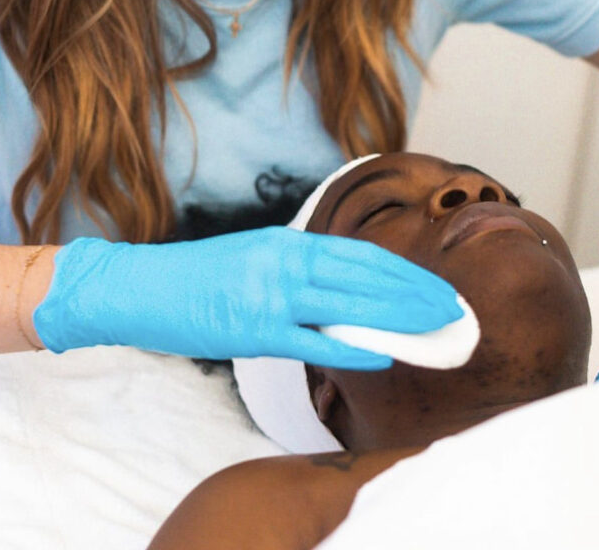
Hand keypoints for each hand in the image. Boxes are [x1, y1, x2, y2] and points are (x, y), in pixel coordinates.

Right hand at [32, 227, 462, 367]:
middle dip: (415, 292)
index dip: (403, 271)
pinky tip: (381, 356)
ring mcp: (269, 293)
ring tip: (435, 329)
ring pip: (348, 303)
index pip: (360, 254)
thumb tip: (337, 288)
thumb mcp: (253, 257)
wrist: (142, 284)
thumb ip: (295, 269)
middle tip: (455, 308)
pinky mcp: (252, 327)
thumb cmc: (198, 277)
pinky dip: (349, 348)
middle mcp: (285, 260)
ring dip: (397, 316)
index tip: (436, 284)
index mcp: (287, 241)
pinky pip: (310, 340)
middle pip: (365, 275)